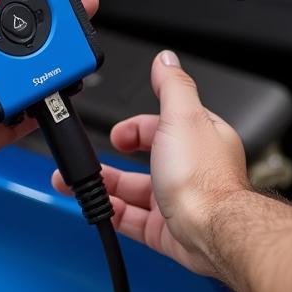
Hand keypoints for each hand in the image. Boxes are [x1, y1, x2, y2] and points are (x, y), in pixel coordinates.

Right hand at [52, 50, 249, 275]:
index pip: (161, 126)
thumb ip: (172, 86)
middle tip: (88, 162)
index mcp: (198, 138)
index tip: (115, 134)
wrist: (212, 231)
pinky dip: (114, 214)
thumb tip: (165, 60)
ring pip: (135, 192)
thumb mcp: (183, 116)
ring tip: (79, 186)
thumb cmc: (204, 178)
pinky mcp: (170, 230)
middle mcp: (190, 169)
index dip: (134, 128)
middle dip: (112, 161)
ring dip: (106, 187)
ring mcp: (179, 200)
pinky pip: (135, 221)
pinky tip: (100, 209)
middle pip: (144, 161)